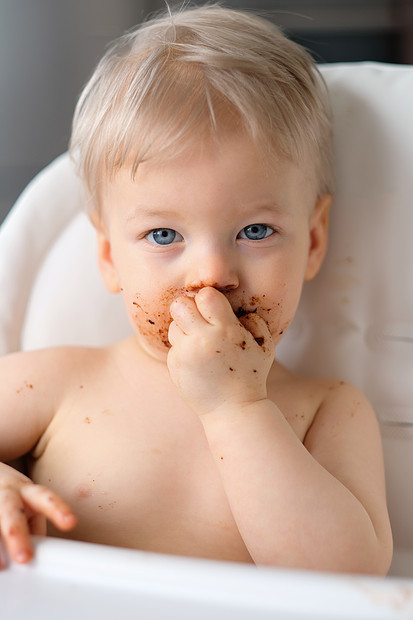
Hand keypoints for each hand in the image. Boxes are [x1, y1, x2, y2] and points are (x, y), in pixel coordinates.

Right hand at [0, 465, 76, 567]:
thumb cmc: (15, 498)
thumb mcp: (30, 505)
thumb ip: (36, 528)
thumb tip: (44, 557)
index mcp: (27, 492)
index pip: (45, 498)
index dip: (58, 509)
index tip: (70, 522)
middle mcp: (7, 495)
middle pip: (11, 512)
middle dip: (18, 535)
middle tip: (25, 558)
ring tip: (1, 567)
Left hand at [167, 287, 274, 414]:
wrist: (232, 410)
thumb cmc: (251, 376)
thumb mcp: (264, 346)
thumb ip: (253, 320)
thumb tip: (234, 307)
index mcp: (225, 330)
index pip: (205, 295)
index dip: (209, 298)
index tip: (214, 308)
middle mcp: (201, 340)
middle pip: (180, 304)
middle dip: (189, 308)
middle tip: (199, 319)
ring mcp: (185, 353)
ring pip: (174, 324)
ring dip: (185, 328)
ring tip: (200, 341)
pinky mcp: (174, 365)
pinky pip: (173, 344)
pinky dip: (183, 347)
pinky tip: (197, 359)